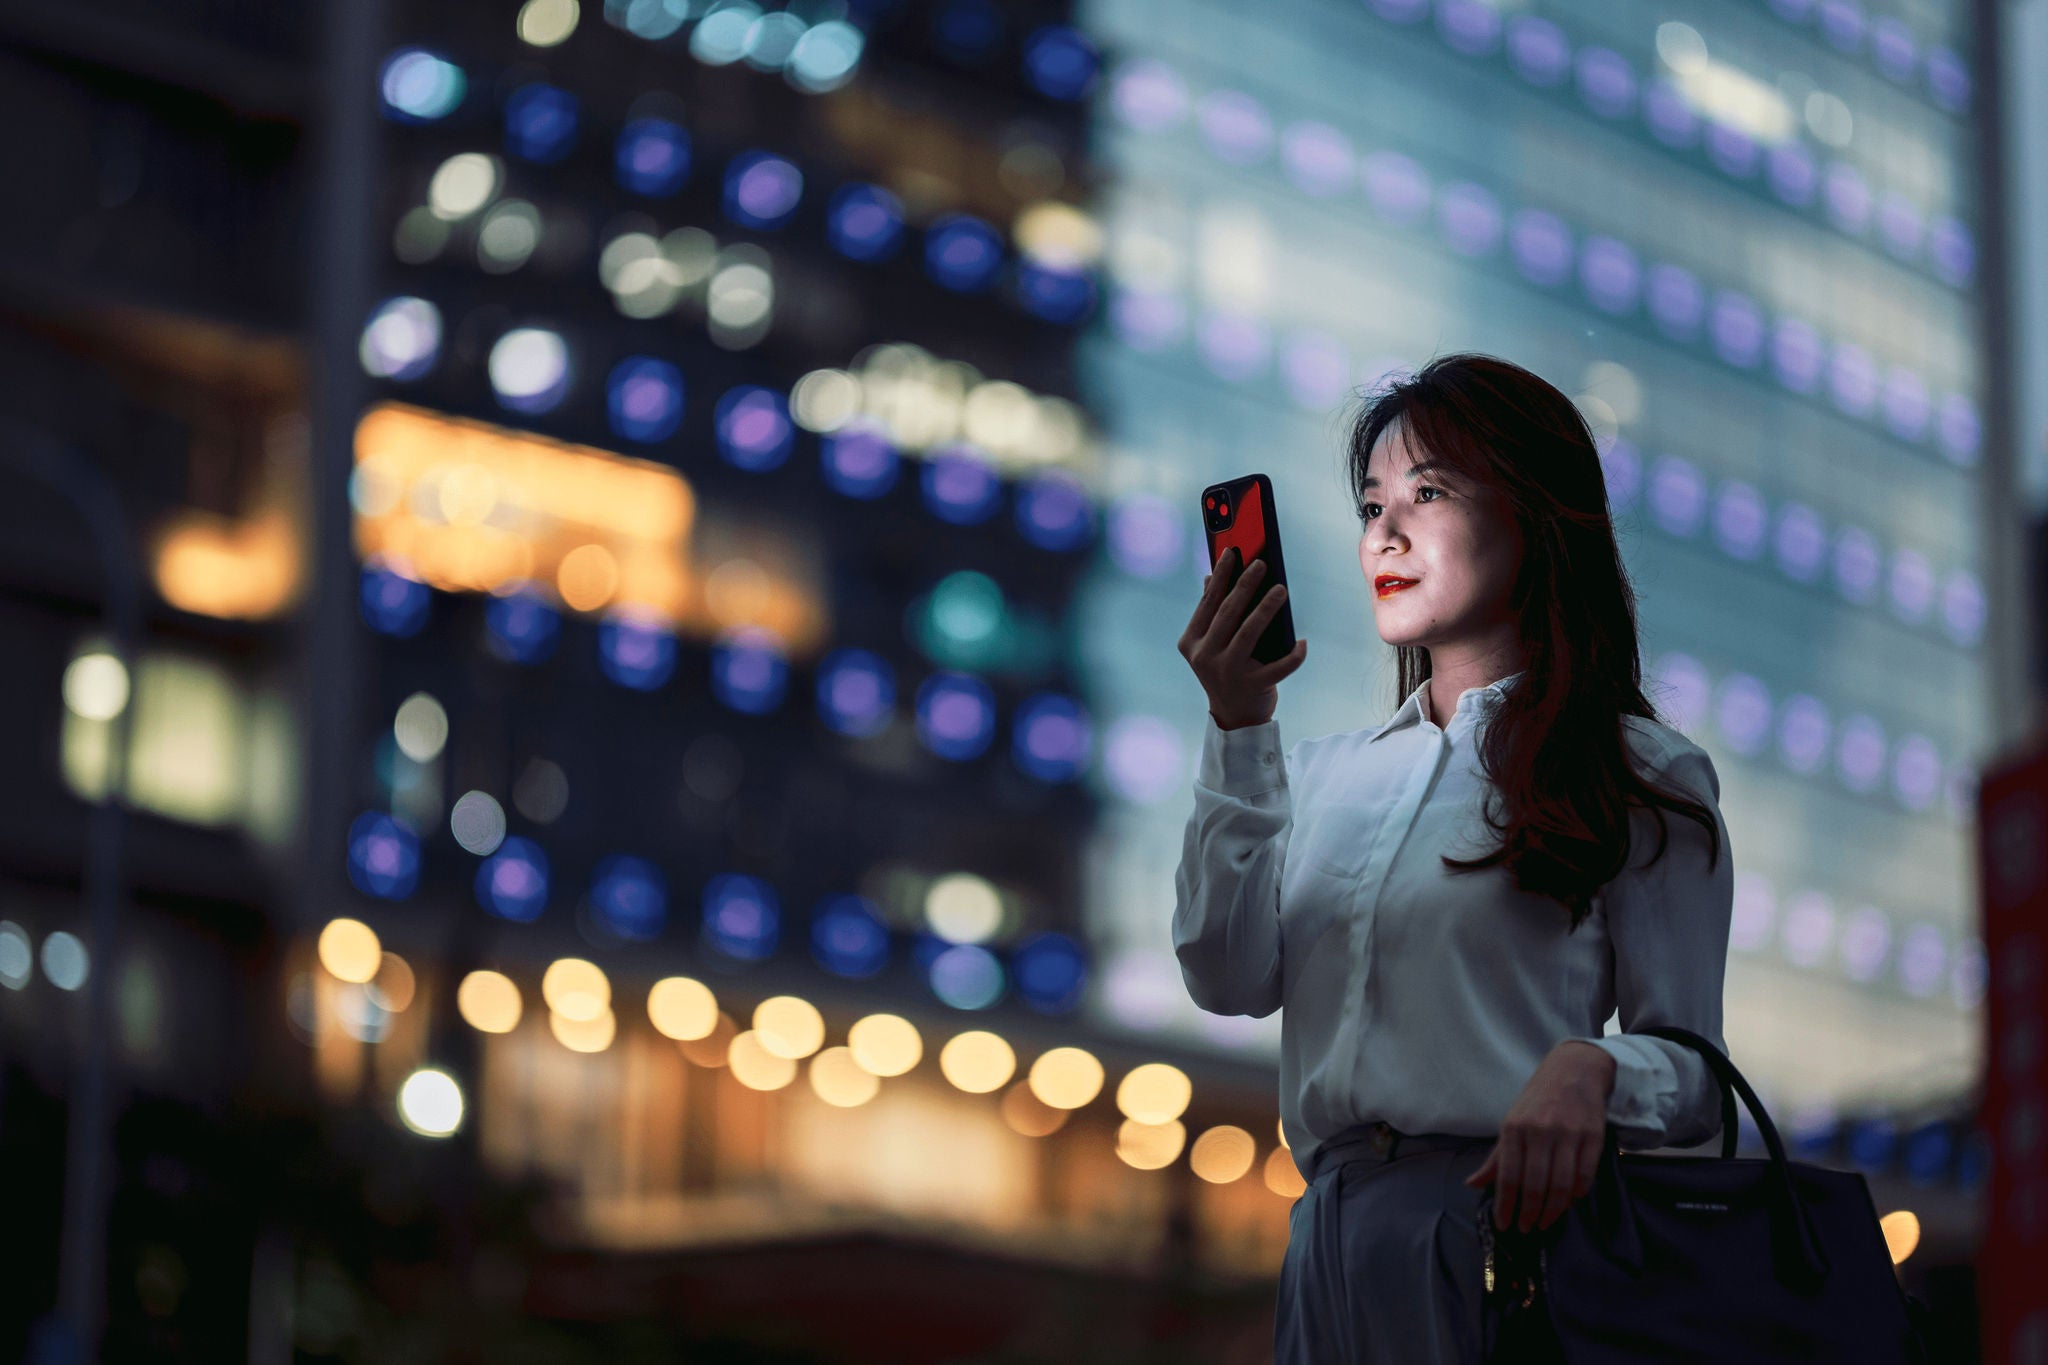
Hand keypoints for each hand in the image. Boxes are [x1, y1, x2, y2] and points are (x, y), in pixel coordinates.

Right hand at [1178, 547, 1306, 729]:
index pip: (1208, 602)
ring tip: (1281, 589)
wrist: (1234, 717)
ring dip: (1267, 609)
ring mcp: (1227, 673)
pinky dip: (1293, 655)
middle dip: (1245, 585)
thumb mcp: (1211, 644)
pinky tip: (1302, 642)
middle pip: (1228, 614)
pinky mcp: (1252, 686)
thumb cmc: (1226, 670)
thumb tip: (1212, 575)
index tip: (1233, 551)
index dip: (1221, 575)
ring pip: (1249, 633)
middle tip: (1261, 563)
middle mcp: (1205, 657)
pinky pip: (1278, 667)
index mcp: (1191, 642)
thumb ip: (1211, 613)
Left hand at [1463, 1041, 1617, 1232]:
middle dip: (1530, 1212)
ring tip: (1545, 1222)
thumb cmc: (1538, 1102)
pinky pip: (1585, 1175)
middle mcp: (1540, 1131)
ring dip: (1553, 1210)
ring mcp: (1568, 1133)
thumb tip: (1473, 1184)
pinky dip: (1578, 1194)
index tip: (1504, 1225)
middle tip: (1526, 1228)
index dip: (1505, 1205)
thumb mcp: (1511, 1124)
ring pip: (1561, 1184)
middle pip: (1535, 1184)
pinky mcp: (1593, 1136)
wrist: (1574, 1071)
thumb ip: (1497, 1158)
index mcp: (1514, 1128)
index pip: (1508, 1176)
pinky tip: (1570, 1202)